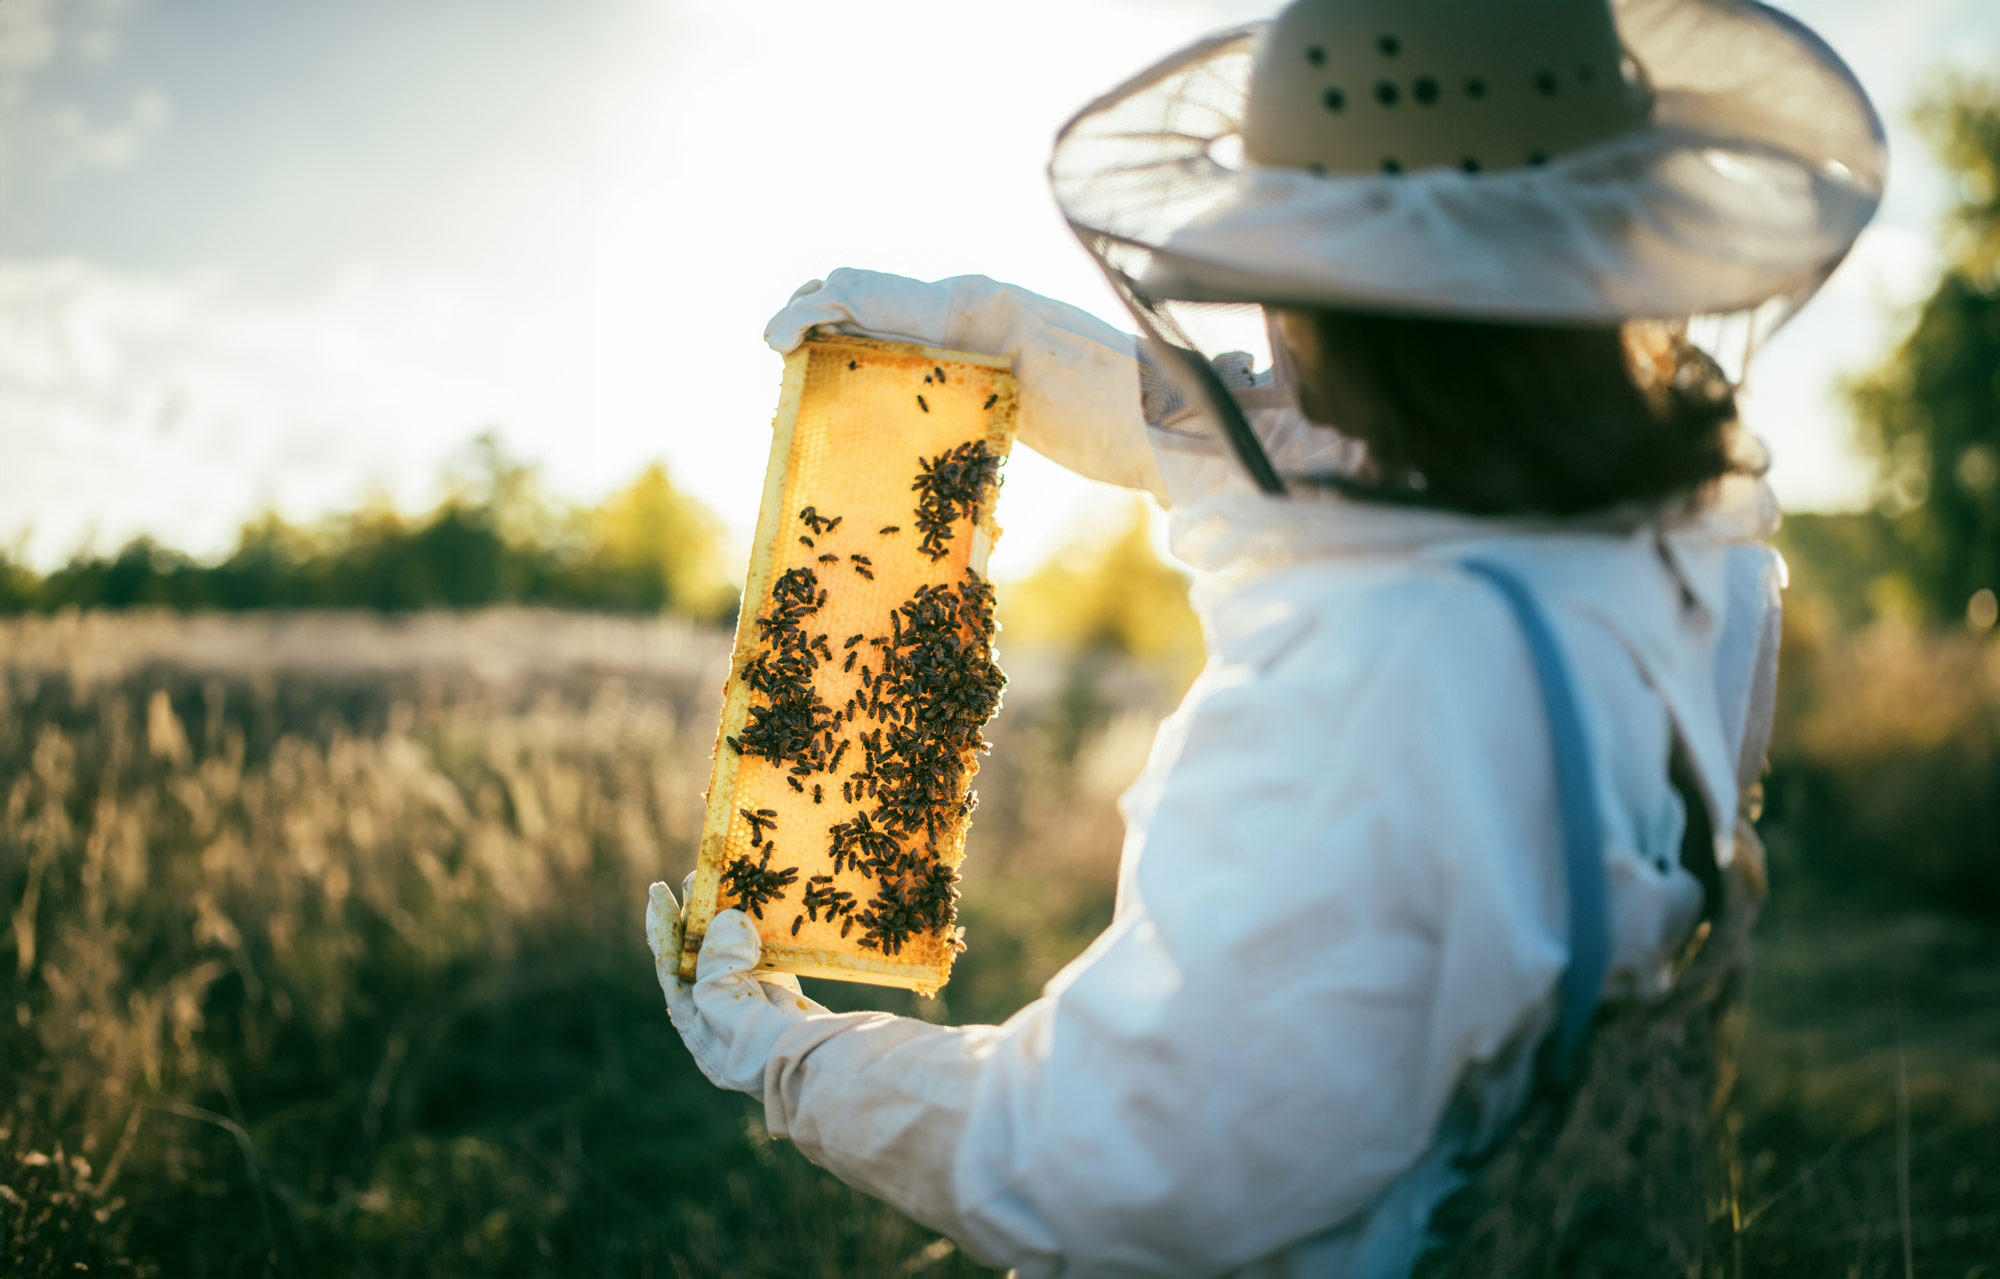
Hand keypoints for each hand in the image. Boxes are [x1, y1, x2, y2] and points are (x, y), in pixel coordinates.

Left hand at [646, 878, 828, 1093]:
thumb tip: (729, 918)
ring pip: (735, 952)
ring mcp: (751, 1004)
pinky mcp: (780, 998)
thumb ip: (717, 959)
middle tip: (700, 877)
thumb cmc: (757, 1044)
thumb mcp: (722, 1003)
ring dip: (730, 919)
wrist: (812, 1070)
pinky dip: (761, 934)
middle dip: (699, 915)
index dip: (663, 926)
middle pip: (702, 954)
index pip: (671, 965)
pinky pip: (766, 958)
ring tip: (730, 882)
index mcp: (695, 1020)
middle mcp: (718, 1012)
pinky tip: (761, 910)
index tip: (657, 890)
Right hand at [762, 269, 1168, 499]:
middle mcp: (974, 313)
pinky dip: (879, 378)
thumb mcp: (1024, 345)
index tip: (774, 344)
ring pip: (889, 338)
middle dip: (815, 324)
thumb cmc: (1118, 398)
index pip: (868, 290)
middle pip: (870, 306)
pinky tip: (864, 410)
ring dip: (842, 350)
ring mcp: (985, 349)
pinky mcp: (998, 387)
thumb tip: (846, 294)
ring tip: (803, 382)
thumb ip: (946, 314)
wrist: (1184, 433)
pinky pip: (920, 371)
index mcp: (972, 300)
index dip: (811, 309)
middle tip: (779, 361)